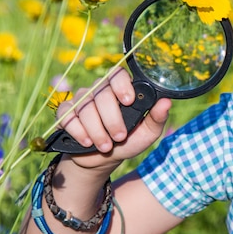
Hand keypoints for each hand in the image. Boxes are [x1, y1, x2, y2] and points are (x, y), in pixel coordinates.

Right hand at [55, 67, 171, 168]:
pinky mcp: (66, 112)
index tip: (128, 101)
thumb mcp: (146, 133)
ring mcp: (81, 100)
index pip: (118, 74)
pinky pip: (67, 115)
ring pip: (85, 107)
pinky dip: (77, 130)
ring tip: (105, 146)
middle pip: (102, 94)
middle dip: (111, 119)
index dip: (121, 85)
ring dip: (96, 130)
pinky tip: (87, 142)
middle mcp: (100, 90)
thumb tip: (167, 102)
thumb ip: (156, 118)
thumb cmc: (128, 142)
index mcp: (121, 89)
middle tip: (119, 137)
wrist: (102, 159)